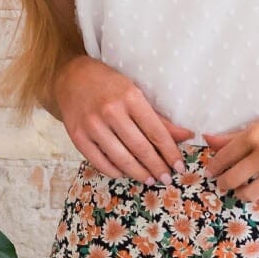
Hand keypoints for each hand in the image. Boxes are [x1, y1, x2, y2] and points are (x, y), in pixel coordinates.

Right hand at [54, 55, 195, 182]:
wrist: (72, 78)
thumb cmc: (109, 85)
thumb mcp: (135, 94)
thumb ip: (159, 118)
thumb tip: (186, 136)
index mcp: (130, 97)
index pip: (156, 132)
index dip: (170, 153)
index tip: (179, 167)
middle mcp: (111, 111)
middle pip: (140, 148)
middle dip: (157, 167)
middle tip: (166, 179)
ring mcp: (92, 125)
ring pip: (121, 159)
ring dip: (138, 173)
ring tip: (149, 179)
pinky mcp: (78, 137)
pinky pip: (100, 163)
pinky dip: (115, 172)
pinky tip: (125, 173)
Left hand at [199, 91, 258, 204]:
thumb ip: (234, 136)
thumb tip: (207, 139)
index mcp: (255, 135)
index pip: (223, 159)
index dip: (214, 168)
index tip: (213, 172)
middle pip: (232, 180)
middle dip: (224, 184)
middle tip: (224, 183)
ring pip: (249, 194)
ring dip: (242, 193)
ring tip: (243, 189)